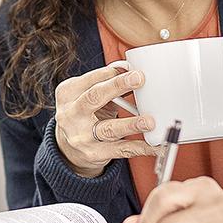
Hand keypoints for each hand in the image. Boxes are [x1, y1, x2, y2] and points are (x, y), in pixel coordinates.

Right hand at [53, 62, 158, 177]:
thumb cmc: (83, 114)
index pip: (91, 79)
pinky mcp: (94, 154)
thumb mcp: (86, 95)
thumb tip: (129, 69)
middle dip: (117, 86)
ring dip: (131, 124)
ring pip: (109, 129)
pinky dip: (140, 147)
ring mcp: (82, 136)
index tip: (134, 70)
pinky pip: (121, 150)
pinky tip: (155, 145)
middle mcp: (71, 115)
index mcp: (68, 94)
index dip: (112, 73)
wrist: (68, 148)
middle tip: (139, 79)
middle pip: (94, 97)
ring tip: (149, 121)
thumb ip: (104, 82)